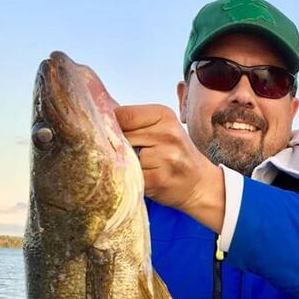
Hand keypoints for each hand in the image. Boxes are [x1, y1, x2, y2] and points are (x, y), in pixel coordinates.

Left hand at [115, 104, 224, 231]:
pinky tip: (140, 178)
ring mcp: (164, 158)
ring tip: (138, 167)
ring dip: (124, 164)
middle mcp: (167, 134)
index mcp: (164, 115)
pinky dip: (130, 178)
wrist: (200, 184)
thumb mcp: (162, 128)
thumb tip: (99, 117)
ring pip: (124, 157)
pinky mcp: (158, 180)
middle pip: (121, 136)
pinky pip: (130, 176)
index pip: (122, 114)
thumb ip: (135, 122)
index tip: (111, 134)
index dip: (111, 125)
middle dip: (117, 146)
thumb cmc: (176, 154)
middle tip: (127, 154)